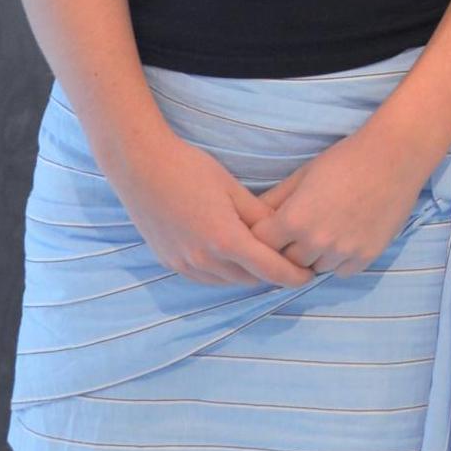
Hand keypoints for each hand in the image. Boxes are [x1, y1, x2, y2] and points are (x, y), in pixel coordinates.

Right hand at [113, 133, 317, 289]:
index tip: (309, 275)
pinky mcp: (170, 263)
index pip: (269, 269)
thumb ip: (259, 214)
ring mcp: (185, 265)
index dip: (292, 276)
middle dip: (271, 274)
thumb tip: (283, 230)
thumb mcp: (233, 188)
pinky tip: (231, 257)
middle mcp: (205, 260)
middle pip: (250, 279)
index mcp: (226, 240)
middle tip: (290, 261)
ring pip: (227, 282)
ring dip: (247, 275)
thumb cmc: (191, 170)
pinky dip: (224, 273)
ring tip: (263, 259)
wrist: (142, 168)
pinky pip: (206, 278)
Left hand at [246, 124, 432, 278]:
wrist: (395, 156)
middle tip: (301, 229)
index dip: (265, 236)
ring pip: (314, 269)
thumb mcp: (303, 174)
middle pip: (286, 262)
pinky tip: (346, 235)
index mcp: (294, 220)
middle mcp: (315, 242)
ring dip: (315, 256)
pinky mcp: (365, 258)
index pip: (261, 245)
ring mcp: (342, 253)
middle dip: (288, 248)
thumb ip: (275, 200)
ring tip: (327, 229)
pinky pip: (341, 271)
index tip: (273, 228)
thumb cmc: (345, 159)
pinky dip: (339, 259)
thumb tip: (251, 218)